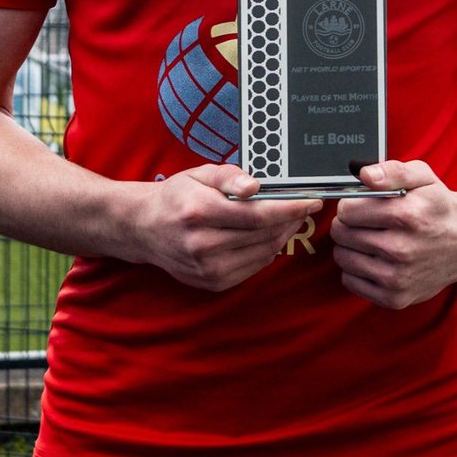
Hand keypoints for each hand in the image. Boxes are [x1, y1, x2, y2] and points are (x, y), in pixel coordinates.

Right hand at [130, 164, 321, 291]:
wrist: (145, 228)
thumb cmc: (176, 196)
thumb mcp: (199, 173)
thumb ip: (229, 176)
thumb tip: (256, 187)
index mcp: (199, 212)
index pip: (258, 215)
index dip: (290, 208)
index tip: (311, 200)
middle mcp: (202, 244)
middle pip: (264, 235)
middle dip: (291, 220)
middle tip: (303, 206)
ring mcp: (207, 268)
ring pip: (263, 253)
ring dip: (282, 236)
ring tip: (287, 218)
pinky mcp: (212, 283)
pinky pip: (253, 267)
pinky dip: (267, 251)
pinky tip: (267, 236)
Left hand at [330, 160, 456, 308]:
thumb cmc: (439, 207)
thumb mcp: (422, 176)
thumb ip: (392, 171)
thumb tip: (365, 175)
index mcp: (407, 216)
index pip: (347, 211)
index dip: (350, 204)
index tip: (360, 204)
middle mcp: (401, 250)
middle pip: (342, 234)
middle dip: (347, 223)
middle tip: (363, 221)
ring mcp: (398, 278)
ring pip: (342, 257)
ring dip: (349, 246)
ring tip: (368, 238)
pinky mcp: (395, 298)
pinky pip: (350, 281)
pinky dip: (355, 269)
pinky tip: (373, 258)